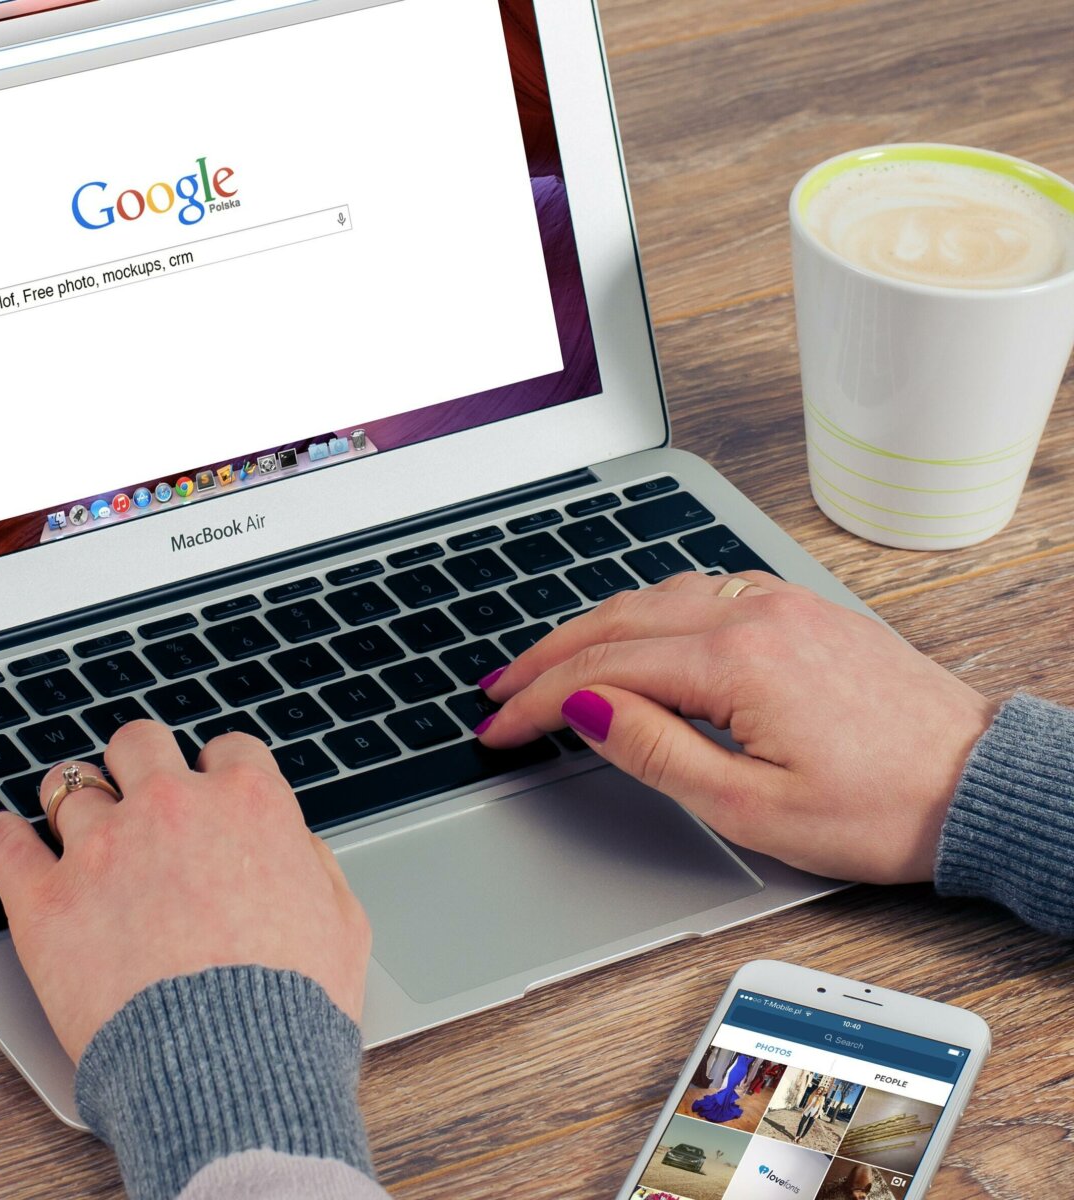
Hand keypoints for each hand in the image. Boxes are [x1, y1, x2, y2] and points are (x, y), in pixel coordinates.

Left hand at [0, 723, 370, 1063]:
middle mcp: (173, 807)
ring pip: (69, 787)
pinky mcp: (47, 901)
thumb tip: (299, 848)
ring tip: (72, 825)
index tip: (210, 789)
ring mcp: (105, 848)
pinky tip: (6, 838)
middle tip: (137, 790)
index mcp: (249, 804)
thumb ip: (316, 867)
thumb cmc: (293, 1002)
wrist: (232, 1068)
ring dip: (74, 803)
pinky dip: (2, 838)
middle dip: (140, 762)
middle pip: (140, 742)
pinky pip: (4, 845)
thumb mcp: (342, 923)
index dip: (219, 770)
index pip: (229, 749)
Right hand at [478, 572, 995, 883]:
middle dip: (545, 656)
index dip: (536, 701)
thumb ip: (656, 750)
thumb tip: (583, 709)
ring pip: (652, 598)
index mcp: (736, 661)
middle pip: (616, 620)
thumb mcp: (751, 805)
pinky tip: (628, 632)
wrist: (975, 782)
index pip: (601, 670)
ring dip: (590, 629)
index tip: (497, 726)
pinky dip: (641, 612)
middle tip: (498, 688)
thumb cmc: (879, 806)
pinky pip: (696, 592)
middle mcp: (752, 614)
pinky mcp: (796, 609)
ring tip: (546, 663)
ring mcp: (777, 603)